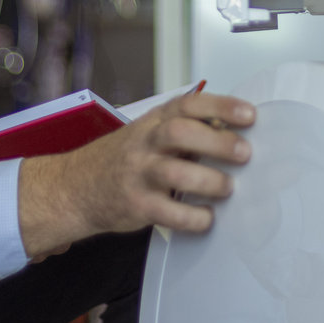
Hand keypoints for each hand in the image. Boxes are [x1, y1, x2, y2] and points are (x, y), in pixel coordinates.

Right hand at [15, 90, 255, 258]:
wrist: (74, 188)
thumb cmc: (121, 159)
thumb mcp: (148, 134)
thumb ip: (184, 131)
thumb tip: (232, 132)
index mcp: (153, 121)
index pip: (188, 104)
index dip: (221, 106)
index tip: (249, 115)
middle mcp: (145, 143)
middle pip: (181, 132)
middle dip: (217, 141)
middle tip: (244, 153)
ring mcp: (138, 174)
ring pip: (175, 172)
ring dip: (208, 180)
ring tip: (228, 187)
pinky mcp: (136, 205)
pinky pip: (168, 213)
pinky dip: (193, 218)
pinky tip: (207, 218)